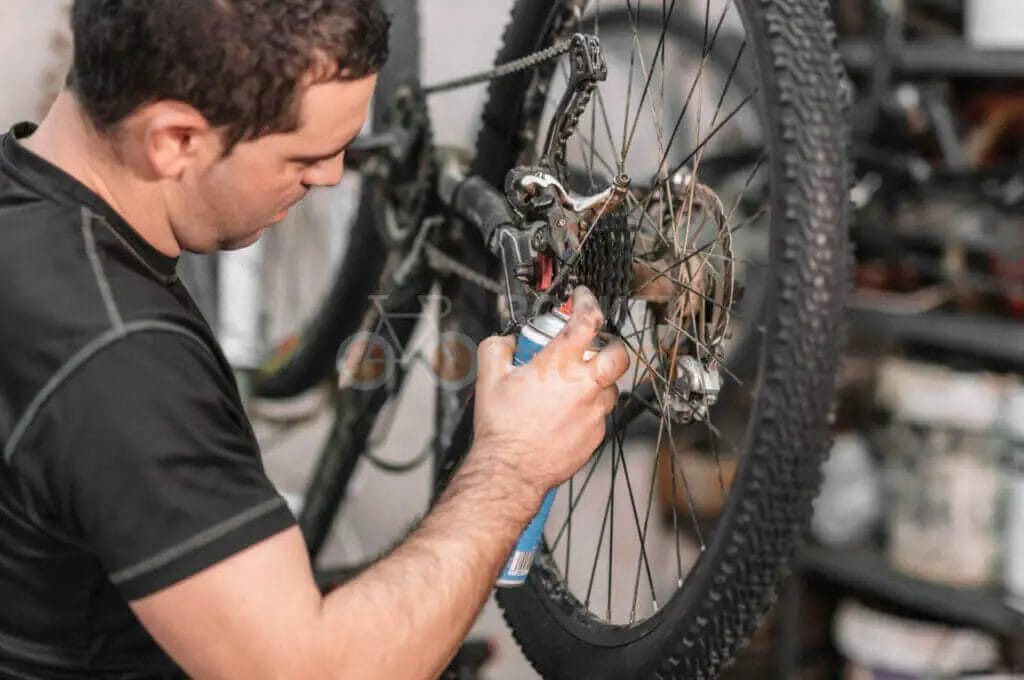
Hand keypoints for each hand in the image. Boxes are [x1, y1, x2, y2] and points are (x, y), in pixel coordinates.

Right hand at [470, 287, 630, 501]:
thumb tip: (508, 342)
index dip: (587, 301)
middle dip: (610, 344)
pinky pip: (600, 413)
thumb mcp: (488, 377)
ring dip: (597, 380)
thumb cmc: (502, 428)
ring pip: (611, 386)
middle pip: (618, 353)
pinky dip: (588, 407)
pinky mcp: (596, 434)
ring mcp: (594, 411)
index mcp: (559, 364)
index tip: (582, 299)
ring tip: (573, 386)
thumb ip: (498, 347)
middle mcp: (584, 385)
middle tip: (593, 345)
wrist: (510, 470)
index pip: (587, 319)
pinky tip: (566, 413)